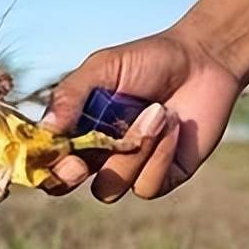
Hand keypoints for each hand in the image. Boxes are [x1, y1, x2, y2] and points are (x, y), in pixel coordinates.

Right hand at [41, 0, 248, 200]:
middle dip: (68, 178)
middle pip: (64, 186)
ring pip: (109, 188)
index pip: (46, 158)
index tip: (58, 153)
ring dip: (131, 153)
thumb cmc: (148, 60)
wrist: (204, 60)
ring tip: (157, 112)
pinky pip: (146, 187)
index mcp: (75, 128)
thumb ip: (71, 95)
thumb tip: (47, 129)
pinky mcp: (162, 178)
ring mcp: (129, 169)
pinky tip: (174, 125)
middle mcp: (97, 154)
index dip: (45, 164)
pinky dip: (159, 155)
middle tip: (80, 163)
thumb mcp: (102, 68)